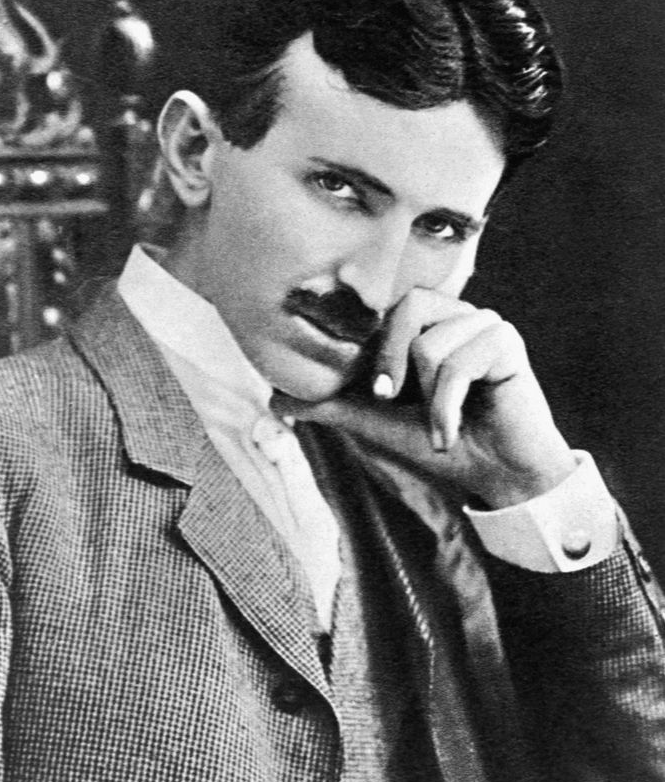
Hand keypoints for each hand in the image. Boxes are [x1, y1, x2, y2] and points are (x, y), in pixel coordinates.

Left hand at [273, 289, 576, 508]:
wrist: (494, 476)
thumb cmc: (440, 442)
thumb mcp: (376, 421)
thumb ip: (331, 403)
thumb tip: (274, 398)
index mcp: (427, 322)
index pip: (386, 305)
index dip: (373, 346)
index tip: (375, 391)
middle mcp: (456, 314)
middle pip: (408, 306)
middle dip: (392, 362)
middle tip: (394, 400)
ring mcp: (485, 324)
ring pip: (430, 343)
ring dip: (427, 400)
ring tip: (439, 425)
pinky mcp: (507, 342)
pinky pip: (457, 364)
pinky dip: (445, 409)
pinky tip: (452, 432)